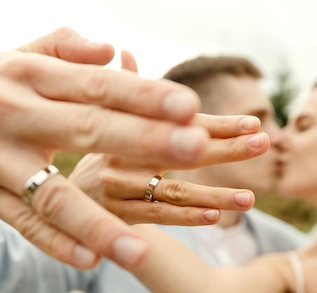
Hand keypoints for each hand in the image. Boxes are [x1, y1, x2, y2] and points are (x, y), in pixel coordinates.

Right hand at [0, 28, 262, 270]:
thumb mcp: (18, 60)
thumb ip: (65, 48)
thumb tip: (114, 51)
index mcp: (30, 76)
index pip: (96, 85)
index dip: (144, 95)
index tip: (190, 106)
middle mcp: (13, 114)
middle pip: (86, 129)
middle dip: (143, 139)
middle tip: (197, 148)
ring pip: (52, 195)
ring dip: (96, 224)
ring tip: (138, 250)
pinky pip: (25, 225)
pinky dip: (56, 244)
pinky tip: (90, 262)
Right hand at [69, 50, 268, 225]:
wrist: (53, 197)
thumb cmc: (91, 156)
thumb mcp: (98, 120)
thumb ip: (122, 93)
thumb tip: (125, 51)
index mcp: (125, 128)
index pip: (180, 123)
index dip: (218, 123)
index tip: (253, 123)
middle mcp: (123, 155)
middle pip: (182, 151)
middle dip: (225, 148)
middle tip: (263, 144)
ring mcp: (119, 187)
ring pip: (174, 190)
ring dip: (214, 193)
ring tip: (251, 197)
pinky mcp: (114, 215)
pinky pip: (155, 216)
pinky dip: (186, 216)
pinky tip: (215, 217)